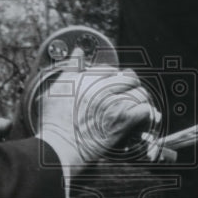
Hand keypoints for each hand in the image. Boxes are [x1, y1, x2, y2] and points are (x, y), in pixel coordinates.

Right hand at [35, 50, 159, 170]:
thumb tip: (78, 50)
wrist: (57, 147)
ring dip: (139, 102)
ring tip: (133, 110)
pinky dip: (144, 115)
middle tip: (127, 96)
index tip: (110, 89)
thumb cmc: (53, 122)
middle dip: (130, 86)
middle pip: (129, 78)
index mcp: (85, 78)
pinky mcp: (121, 120)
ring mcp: (112, 103)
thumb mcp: (56, 89)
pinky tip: (137, 121)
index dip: (112, 79)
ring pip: (140, 93)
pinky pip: (144, 110)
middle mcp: (100, 88)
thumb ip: (70, 68)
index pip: (109, 69)